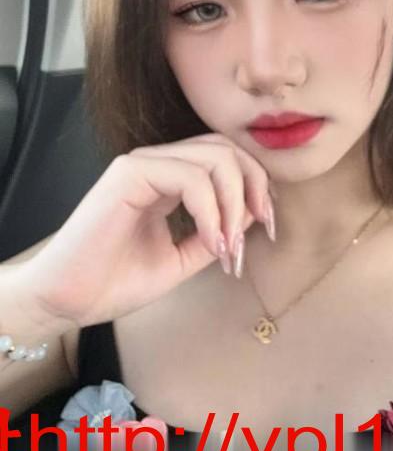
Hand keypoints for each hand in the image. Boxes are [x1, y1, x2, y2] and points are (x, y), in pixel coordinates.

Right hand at [19, 133, 273, 327]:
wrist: (67, 301)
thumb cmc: (116, 281)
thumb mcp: (181, 258)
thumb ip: (215, 234)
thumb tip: (254, 215)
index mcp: (168, 178)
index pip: (225, 158)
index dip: (255, 185)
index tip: (268, 227)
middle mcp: (157, 163)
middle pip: (227, 149)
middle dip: (256, 187)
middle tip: (264, 230)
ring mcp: (142, 164)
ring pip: (215, 157)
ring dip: (236, 204)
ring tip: (232, 247)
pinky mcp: (129, 174)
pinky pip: (190, 177)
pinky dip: (213, 211)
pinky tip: (213, 243)